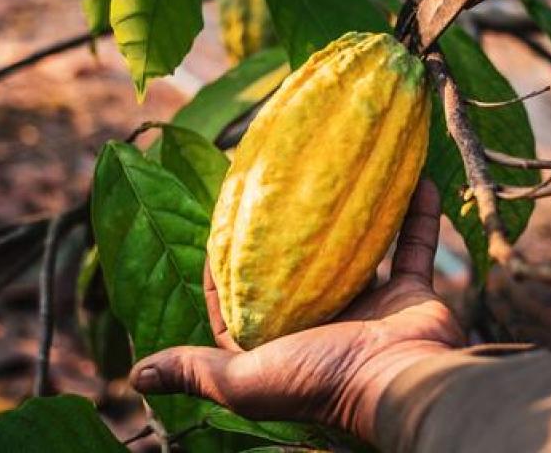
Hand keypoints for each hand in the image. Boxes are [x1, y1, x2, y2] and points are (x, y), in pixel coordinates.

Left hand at [128, 180, 463, 443]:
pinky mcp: (409, 293)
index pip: (240, 300)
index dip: (223, 264)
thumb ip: (195, 372)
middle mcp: (323, 320)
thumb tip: (135, 376)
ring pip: (355, 247)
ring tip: (339, 167)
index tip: (219, 221)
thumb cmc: (321, 380)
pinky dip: (414, 213)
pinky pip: (412, 245)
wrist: (402, 384)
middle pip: (297, 267)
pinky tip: (412, 176)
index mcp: (280, 341)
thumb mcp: (245, 380)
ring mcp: (369, 304)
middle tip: (277, 180)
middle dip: (286, 228)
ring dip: (351, 210)